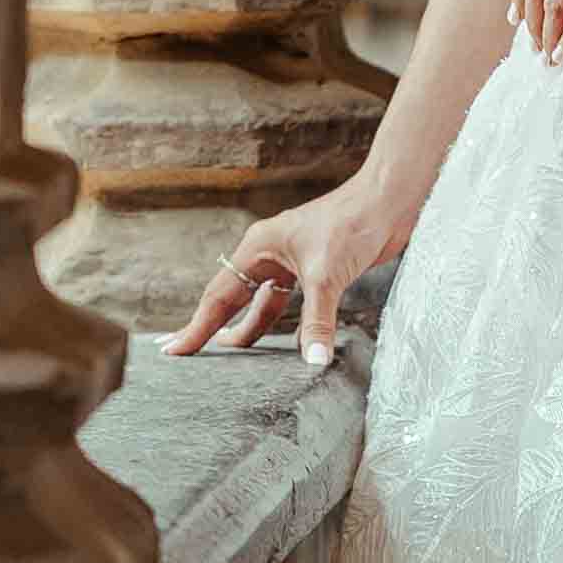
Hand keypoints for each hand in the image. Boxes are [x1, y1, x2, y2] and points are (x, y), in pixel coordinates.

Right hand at [164, 177, 406, 362]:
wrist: (389, 200)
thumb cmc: (352, 223)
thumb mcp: (327, 276)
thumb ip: (317, 322)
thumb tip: (312, 361)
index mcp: (258, 248)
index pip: (218, 296)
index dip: (196, 326)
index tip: (173, 350)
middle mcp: (270, 253)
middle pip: (233, 298)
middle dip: (214, 327)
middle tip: (190, 356)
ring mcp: (292, 261)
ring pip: (261, 301)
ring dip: (248, 327)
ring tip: (230, 355)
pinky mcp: (317, 269)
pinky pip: (288, 301)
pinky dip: (281, 322)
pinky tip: (279, 342)